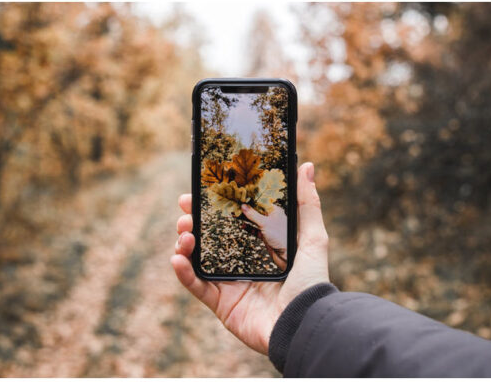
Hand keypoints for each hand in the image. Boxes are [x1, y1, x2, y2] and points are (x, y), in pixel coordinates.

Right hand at [171, 162, 329, 354]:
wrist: (304, 322)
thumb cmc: (312, 281)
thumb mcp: (313, 237)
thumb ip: (307, 204)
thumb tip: (307, 167)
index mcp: (260, 247)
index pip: (231, 221)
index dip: (215, 206)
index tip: (203, 189)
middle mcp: (242, 263)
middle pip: (209, 238)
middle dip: (193, 220)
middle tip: (185, 208)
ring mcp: (229, 283)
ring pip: (197, 259)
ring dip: (184, 242)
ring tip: (185, 232)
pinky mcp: (221, 304)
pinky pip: (196, 286)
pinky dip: (182, 272)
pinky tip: (177, 257)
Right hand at [241, 204, 287, 269]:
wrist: (285, 254)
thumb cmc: (281, 237)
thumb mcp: (265, 223)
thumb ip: (253, 215)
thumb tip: (244, 206)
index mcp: (275, 211)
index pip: (261, 202)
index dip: (252, 200)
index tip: (243, 198)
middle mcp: (272, 218)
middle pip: (257, 211)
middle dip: (247, 209)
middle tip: (237, 206)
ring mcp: (268, 226)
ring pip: (255, 220)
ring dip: (246, 218)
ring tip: (237, 214)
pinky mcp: (265, 235)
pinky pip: (255, 229)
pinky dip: (249, 228)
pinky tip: (243, 226)